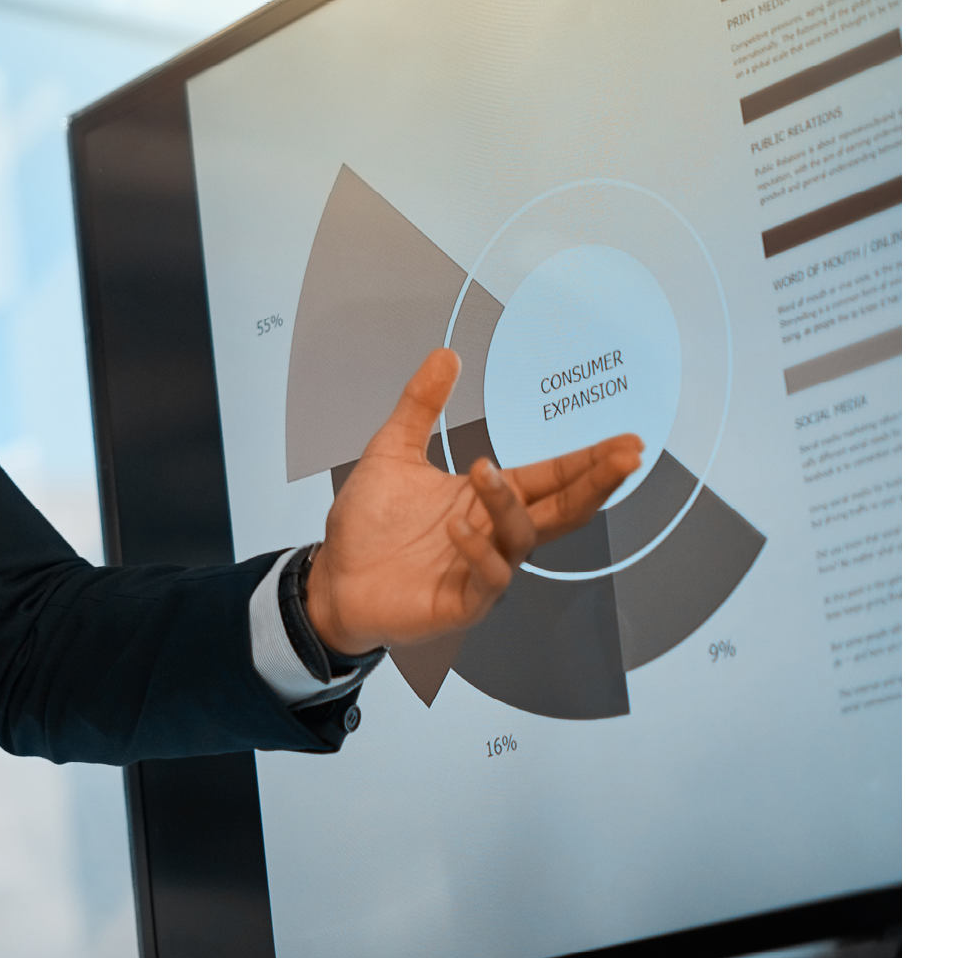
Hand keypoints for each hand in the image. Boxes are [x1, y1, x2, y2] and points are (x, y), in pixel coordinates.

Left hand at [304, 349, 641, 655]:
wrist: (330, 578)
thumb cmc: (368, 525)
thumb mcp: (392, 451)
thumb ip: (420, 405)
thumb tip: (445, 354)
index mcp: (489, 498)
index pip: (553, 477)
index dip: (590, 460)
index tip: (628, 442)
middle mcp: (495, 533)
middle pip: (563, 510)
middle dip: (595, 483)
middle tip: (624, 457)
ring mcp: (482, 570)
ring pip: (521, 538)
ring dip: (507, 504)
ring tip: (482, 471)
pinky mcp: (460, 603)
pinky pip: (487, 580)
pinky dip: (478, 552)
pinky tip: (458, 527)